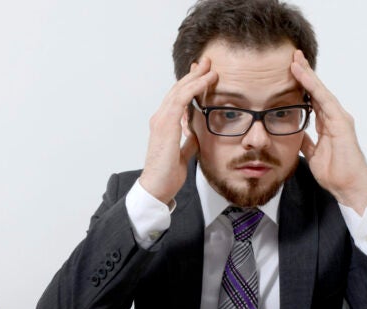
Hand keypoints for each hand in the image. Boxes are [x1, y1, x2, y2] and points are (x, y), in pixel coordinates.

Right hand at [139, 58, 217, 204]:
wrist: (156, 188)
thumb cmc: (166, 175)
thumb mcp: (183, 154)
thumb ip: (188, 142)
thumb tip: (196, 134)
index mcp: (164, 125)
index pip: (178, 98)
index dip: (190, 85)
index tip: (202, 75)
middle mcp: (160, 118)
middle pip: (178, 89)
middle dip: (193, 75)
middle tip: (207, 62)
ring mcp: (161, 120)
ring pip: (179, 91)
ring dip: (195, 77)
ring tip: (209, 67)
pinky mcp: (165, 125)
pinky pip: (181, 100)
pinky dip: (193, 88)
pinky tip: (205, 81)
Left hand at [290, 50, 366, 214]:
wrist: (349, 187)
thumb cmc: (336, 173)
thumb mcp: (313, 154)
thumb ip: (307, 141)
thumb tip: (297, 133)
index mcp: (328, 123)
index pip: (312, 99)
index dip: (302, 84)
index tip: (290, 71)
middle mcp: (335, 117)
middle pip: (317, 90)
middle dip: (306, 73)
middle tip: (293, 56)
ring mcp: (340, 119)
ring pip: (321, 91)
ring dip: (308, 75)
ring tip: (295, 60)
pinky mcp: (342, 123)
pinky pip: (325, 101)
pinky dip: (314, 87)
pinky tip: (304, 77)